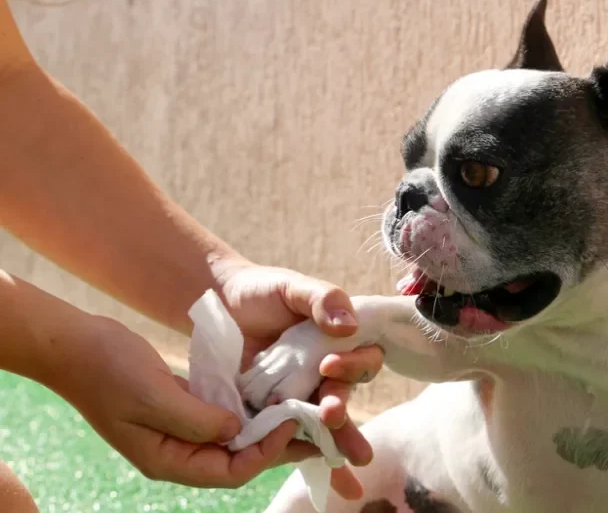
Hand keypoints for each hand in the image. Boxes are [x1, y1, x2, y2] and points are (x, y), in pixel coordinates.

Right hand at [53, 315, 300, 487]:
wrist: (76, 346)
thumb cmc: (109, 371)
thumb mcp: (154, 396)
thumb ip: (197, 419)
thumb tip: (238, 431)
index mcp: (168, 461)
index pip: (231, 471)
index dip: (266, 451)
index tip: (292, 423)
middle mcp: (179, 453)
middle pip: (242, 460)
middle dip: (281, 447)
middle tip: (321, 431)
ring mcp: (182, 432)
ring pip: (239, 438)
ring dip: (272, 427)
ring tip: (309, 413)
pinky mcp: (187, 408)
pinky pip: (228, 416)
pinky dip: (253, 409)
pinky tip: (279, 393)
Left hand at [213, 259, 384, 498]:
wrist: (219, 301)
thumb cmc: (264, 290)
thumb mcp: (295, 288)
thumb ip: (323, 299)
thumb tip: (349, 325)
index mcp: (339, 344)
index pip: (361, 361)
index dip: (352, 366)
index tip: (329, 364)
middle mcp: (325, 374)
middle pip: (344, 399)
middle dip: (346, 416)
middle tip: (334, 416)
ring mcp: (299, 395)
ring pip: (322, 424)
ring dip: (334, 442)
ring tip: (343, 462)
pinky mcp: (271, 411)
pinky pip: (288, 435)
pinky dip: (303, 455)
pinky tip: (324, 478)